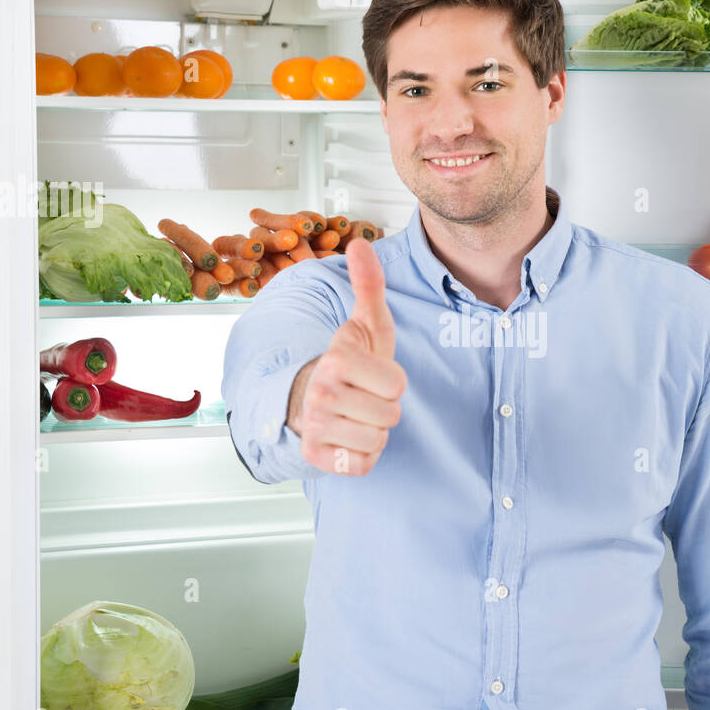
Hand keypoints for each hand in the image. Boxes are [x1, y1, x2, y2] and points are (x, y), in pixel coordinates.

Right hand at [291, 238, 406, 474]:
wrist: (312, 397)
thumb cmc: (349, 362)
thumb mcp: (365, 324)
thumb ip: (369, 285)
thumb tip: (359, 244)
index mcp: (337, 359)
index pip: (397, 384)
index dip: (393, 381)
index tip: (373, 373)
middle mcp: (320, 393)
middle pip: (390, 415)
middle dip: (385, 408)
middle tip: (364, 396)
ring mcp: (315, 426)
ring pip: (378, 440)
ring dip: (374, 431)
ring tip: (357, 415)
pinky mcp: (315, 456)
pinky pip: (362, 465)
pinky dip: (362, 456)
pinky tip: (348, 437)